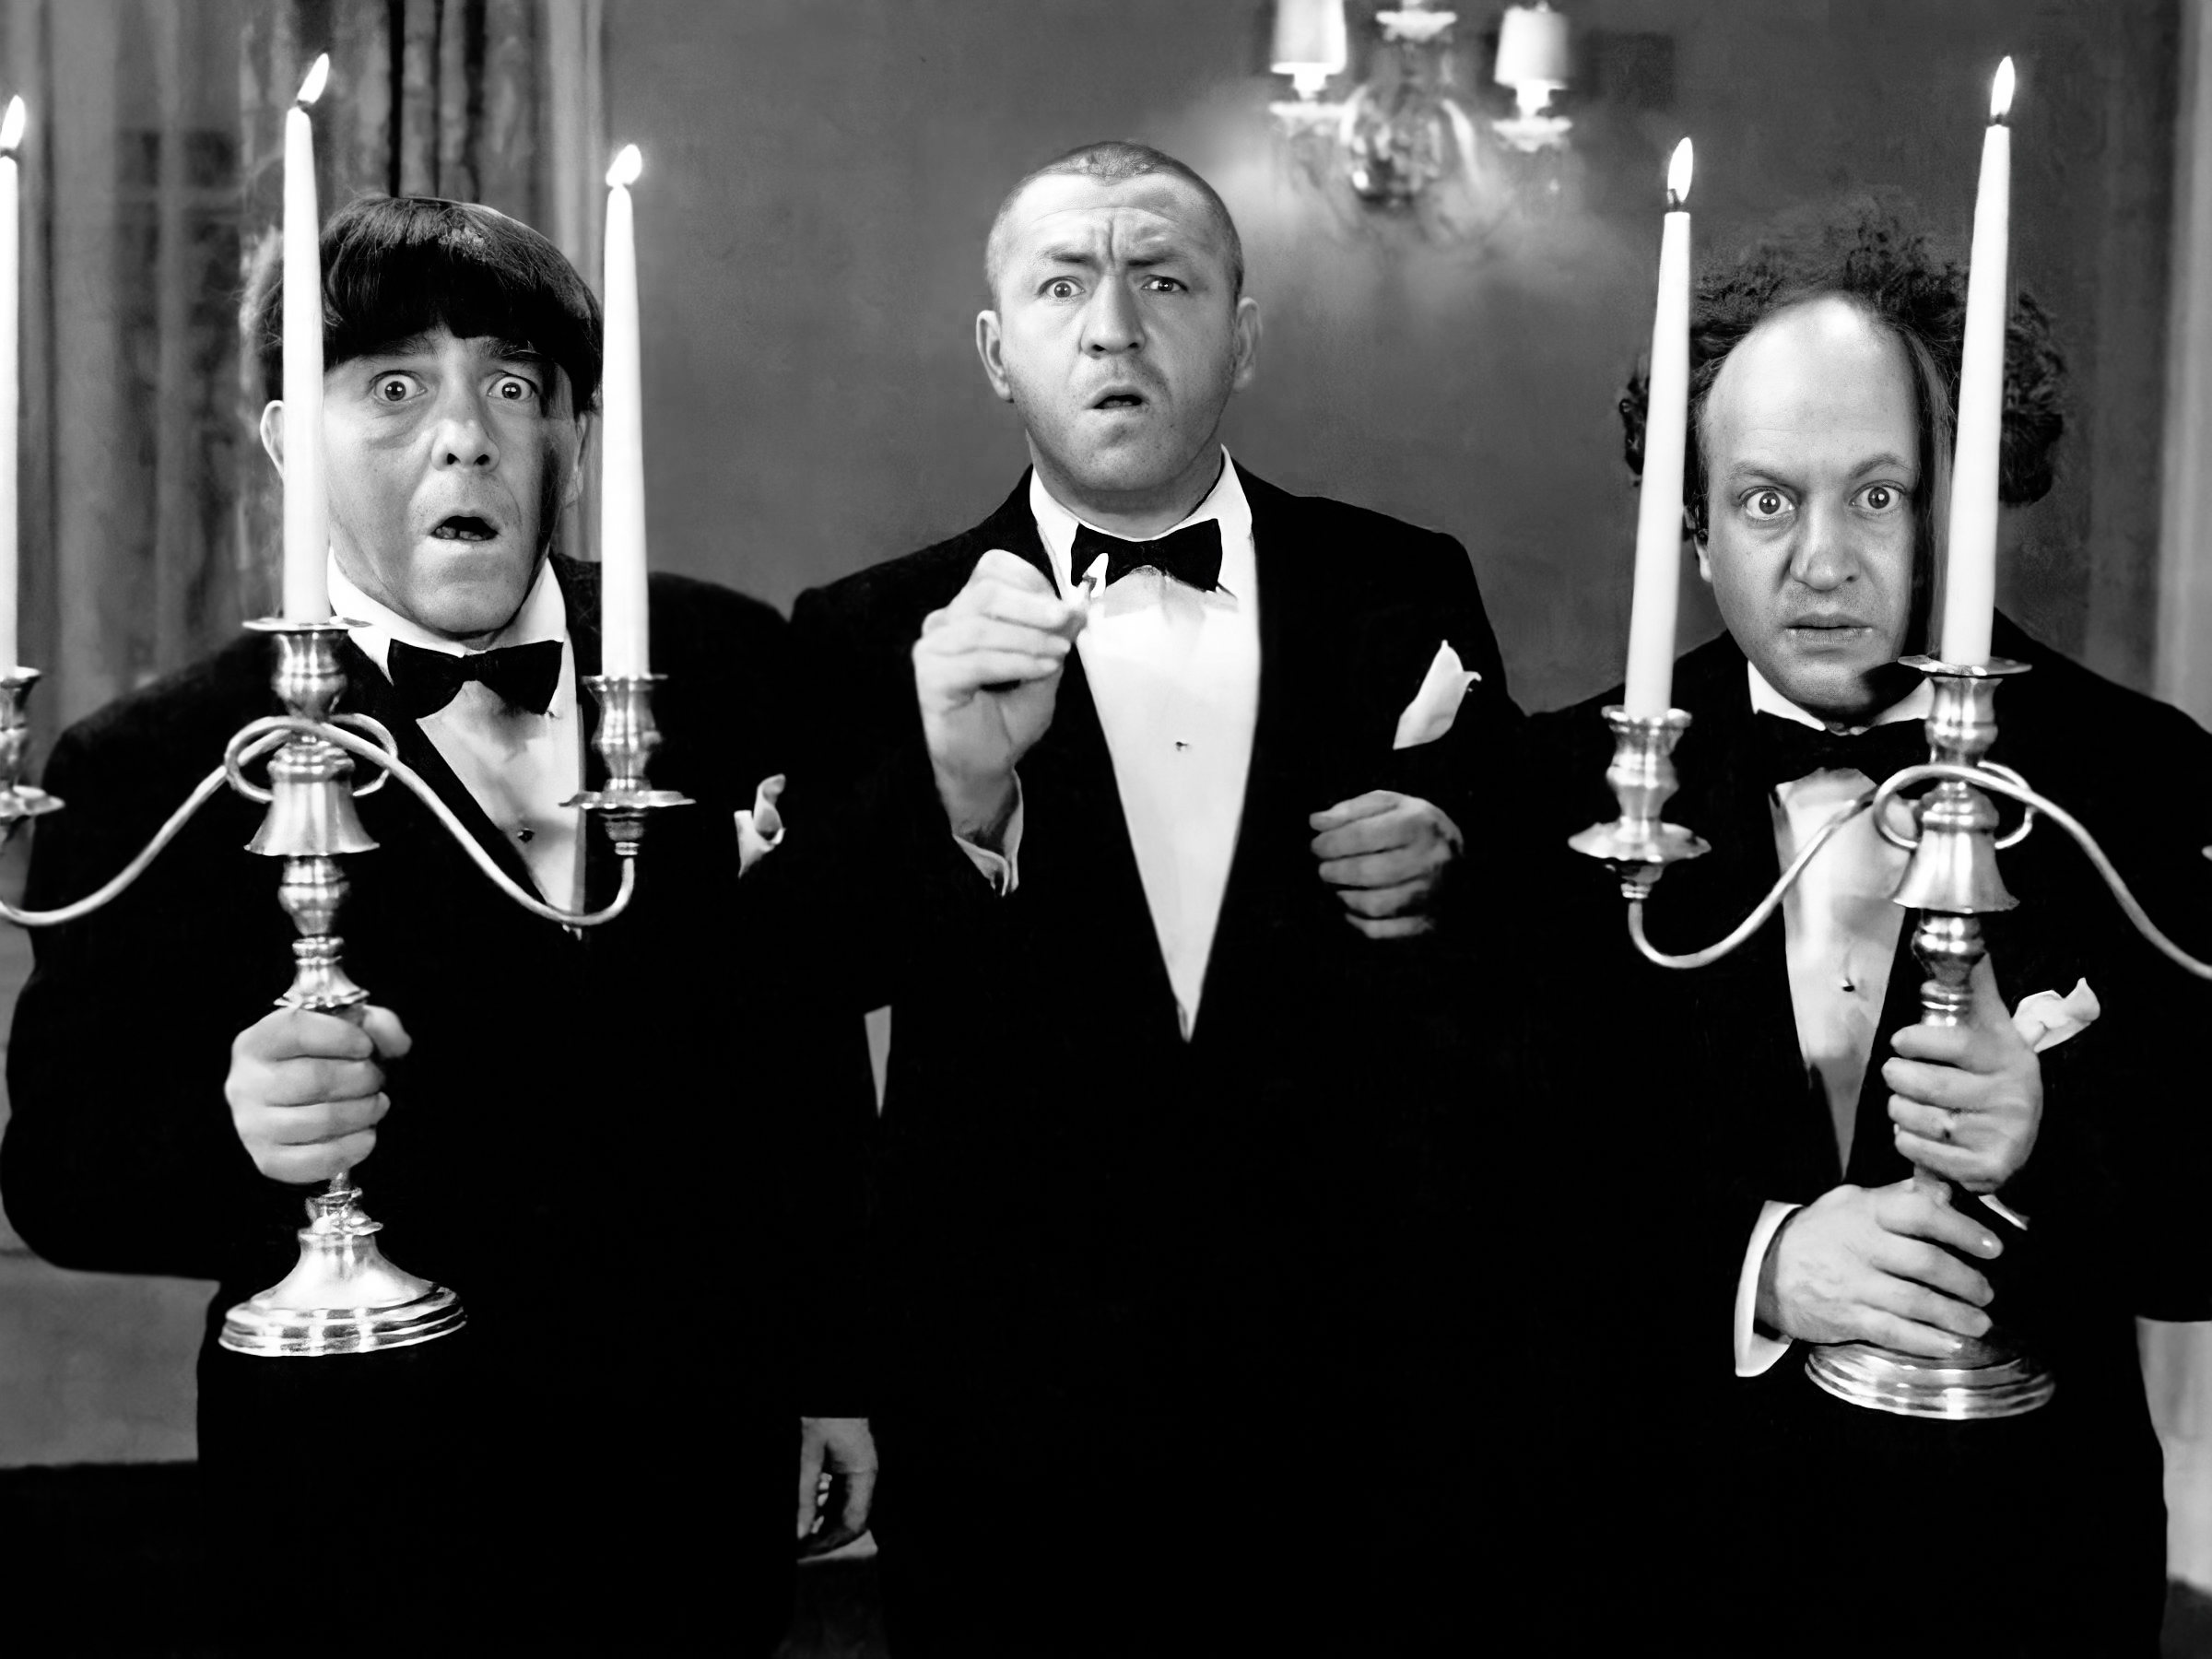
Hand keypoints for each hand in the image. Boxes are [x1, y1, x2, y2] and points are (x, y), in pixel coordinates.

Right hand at [225, 1005, 410, 1183]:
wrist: (299, 1100)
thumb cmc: (326, 1059)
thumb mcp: (349, 1029)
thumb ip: (378, 1025)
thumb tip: (397, 1044)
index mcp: (258, 1042)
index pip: (295, 1030)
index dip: (341, 1036)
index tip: (365, 1046)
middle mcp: (245, 1083)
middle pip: (315, 1080)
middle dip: (363, 1078)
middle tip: (377, 1079)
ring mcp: (252, 1126)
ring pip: (322, 1121)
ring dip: (364, 1112)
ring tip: (376, 1104)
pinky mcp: (269, 1160)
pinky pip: (319, 1159)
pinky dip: (355, 1147)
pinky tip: (367, 1133)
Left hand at [797, 1415, 878, 1556]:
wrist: (829, 1389)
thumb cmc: (822, 1414)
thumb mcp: (809, 1454)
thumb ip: (806, 1493)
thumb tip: (800, 1531)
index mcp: (863, 1473)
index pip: (854, 1522)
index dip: (831, 1542)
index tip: (806, 1550)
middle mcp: (865, 1476)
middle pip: (852, 1521)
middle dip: (827, 1538)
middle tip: (801, 1549)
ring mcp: (858, 1471)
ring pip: (845, 1511)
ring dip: (824, 1526)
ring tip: (800, 1537)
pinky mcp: (847, 1467)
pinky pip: (839, 1498)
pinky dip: (823, 1510)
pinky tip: (806, 1516)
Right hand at [913, 549, 1082, 842]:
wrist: (986, 765)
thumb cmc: (1008, 718)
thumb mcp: (1044, 668)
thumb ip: (1055, 636)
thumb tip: (1077, 606)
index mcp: (968, 610)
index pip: (993, 570)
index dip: (1031, 581)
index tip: (1066, 607)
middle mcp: (945, 622)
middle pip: (986, 590)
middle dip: (1032, 604)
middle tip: (1067, 618)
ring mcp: (932, 648)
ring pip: (982, 625)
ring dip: (1029, 638)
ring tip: (1060, 653)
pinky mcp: (930, 676)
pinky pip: (977, 660)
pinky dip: (1016, 662)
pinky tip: (1043, 669)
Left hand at [1308, 791, 1462, 938]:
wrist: (1462, 861)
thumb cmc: (1415, 827)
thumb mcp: (1389, 805)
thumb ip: (1352, 810)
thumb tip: (1316, 822)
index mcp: (1418, 824)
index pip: (1362, 836)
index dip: (1330, 843)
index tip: (1316, 846)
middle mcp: (1428, 860)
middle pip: (1367, 872)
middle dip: (1333, 871)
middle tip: (1324, 868)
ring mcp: (1431, 895)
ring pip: (1374, 905)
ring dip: (1345, 897)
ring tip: (1337, 886)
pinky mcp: (1427, 922)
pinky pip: (1384, 931)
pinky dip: (1359, 922)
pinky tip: (1351, 908)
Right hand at [1757, 1180, 2003, 1358]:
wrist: (1763, 1267)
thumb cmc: (1819, 1234)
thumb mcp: (1850, 1202)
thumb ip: (1898, 1196)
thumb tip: (1944, 1190)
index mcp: (1865, 1212)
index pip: (1921, 1213)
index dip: (1962, 1230)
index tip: (1992, 1247)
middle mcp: (1860, 1246)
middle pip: (1925, 1262)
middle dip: (1966, 1281)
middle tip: (1986, 1292)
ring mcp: (1852, 1284)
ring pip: (1915, 1302)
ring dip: (1955, 1316)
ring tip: (1979, 1323)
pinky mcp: (1847, 1317)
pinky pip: (1894, 1331)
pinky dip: (1927, 1341)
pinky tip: (1949, 1345)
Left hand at [1883, 963, 2042, 1192]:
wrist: (2024, 1137)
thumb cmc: (1995, 1076)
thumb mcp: (1994, 1030)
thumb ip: (1976, 989)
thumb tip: (1969, 943)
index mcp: (2009, 1056)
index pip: (1951, 1043)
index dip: (1914, 1041)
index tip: (1900, 1042)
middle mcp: (2010, 1095)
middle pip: (1924, 1084)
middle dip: (1898, 1078)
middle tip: (1898, 1076)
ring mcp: (2002, 1133)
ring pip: (1917, 1117)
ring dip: (1899, 1110)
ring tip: (1907, 1104)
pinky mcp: (1989, 1166)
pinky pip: (1921, 1151)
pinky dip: (1908, 1142)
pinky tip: (1918, 1133)